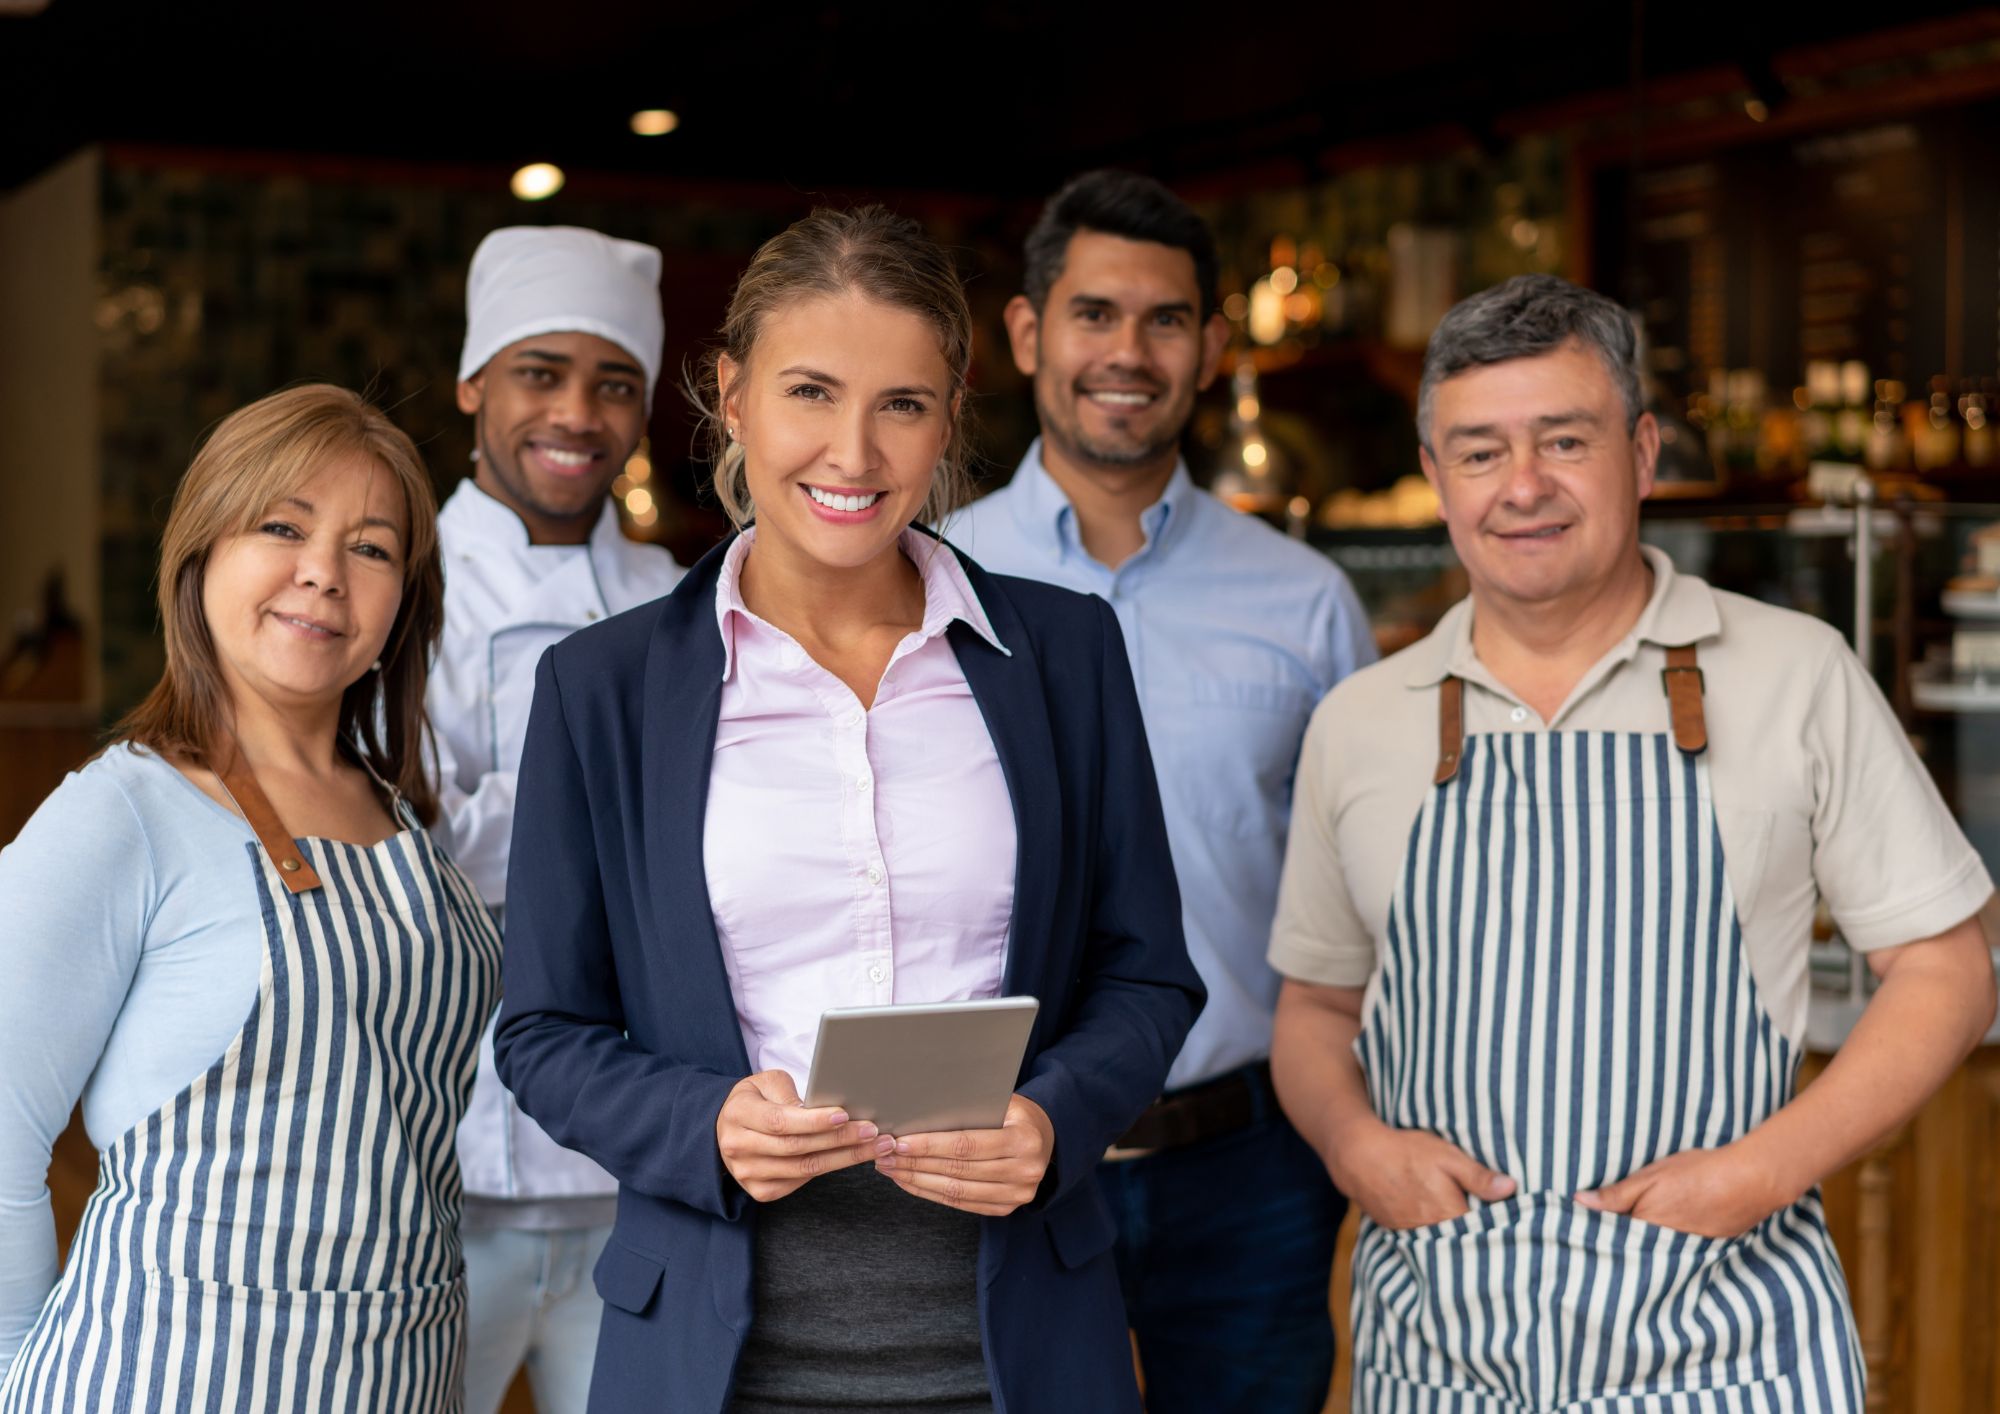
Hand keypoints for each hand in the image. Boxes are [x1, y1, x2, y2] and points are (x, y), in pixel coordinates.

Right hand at [715, 1070, 893, 1202]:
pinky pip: (800, 1182)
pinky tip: (852, 1158)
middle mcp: (739, 1148)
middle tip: (873, 1130)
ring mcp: (748, 1174)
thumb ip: (791, 1094)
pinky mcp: (761, 1191)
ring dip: (844, 1158)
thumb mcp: (767, 1083)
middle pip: (797, 1148)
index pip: (780, 1122)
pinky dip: (830, 1169)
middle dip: (840, 1139)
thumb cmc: (756, 1100)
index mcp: (739, 1114)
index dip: (814, 1121)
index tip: (845, 1115)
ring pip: (804, 1169)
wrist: (727, 1128)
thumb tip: (825, 1110)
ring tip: (875, 1146)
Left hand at [874, 1094, 1054, 1216]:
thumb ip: (970, 1106)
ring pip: (956, 1191)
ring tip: (890, 1168)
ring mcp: (1016, 1194)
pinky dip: (930, 1192)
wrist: (1045, 1138)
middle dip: (915, 1162)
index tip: (900, 1141)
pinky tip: (909, 1181)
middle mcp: (1024, 1171)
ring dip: (917, 1180)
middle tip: (885, 1154)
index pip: (967, 1145)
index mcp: (1024, 1139)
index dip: (930, 1145)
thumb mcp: (1002, 1101)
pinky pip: (960, 1203)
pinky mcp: (1005, 1208)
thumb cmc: (1015, 1114)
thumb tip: (920, 1107)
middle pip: (958, 1170)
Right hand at [1328, 1117, 1515, 1229]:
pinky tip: (1440, 1222)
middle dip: (1479, 1236)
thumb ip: (1478, 1176)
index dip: (1498, 1229)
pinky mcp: (1398, 1231)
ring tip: (1468, 1226)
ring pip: (1444, 1242)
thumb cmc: (1407, 1152)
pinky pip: (1424, 1238)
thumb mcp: (1447, 1156)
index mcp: (1450, 1214)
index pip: (1484, 1232)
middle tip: (1492, 1227)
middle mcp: (1432, 1231)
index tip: (1513, 1226)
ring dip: (1455, 1236)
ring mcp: (1413, 1234)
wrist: (1359, 1156)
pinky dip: (1434, 1233)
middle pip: (1464, 1241)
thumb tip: (1511, 1188)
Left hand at [1576, 1144, 1791, 1239]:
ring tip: (1615, 1253)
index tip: (1573, 1238)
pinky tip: (1653, 1248)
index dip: (1592, 1237)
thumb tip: (1578, 1202)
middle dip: (1612, 1250)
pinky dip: (1662, 1253)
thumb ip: (1615, 1195)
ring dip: (1637, 1254)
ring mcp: (1685, 1253)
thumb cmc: (1697, 1174)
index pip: (1609, 1240)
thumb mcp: (1650, 1177)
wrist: (1749, 1181)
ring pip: (1651, 1257)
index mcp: (1644, 1229)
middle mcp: (1662, 1249)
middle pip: (1630, 1253)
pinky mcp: (1702, 1252)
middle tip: (1588, 1249)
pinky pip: (1673, 1257)